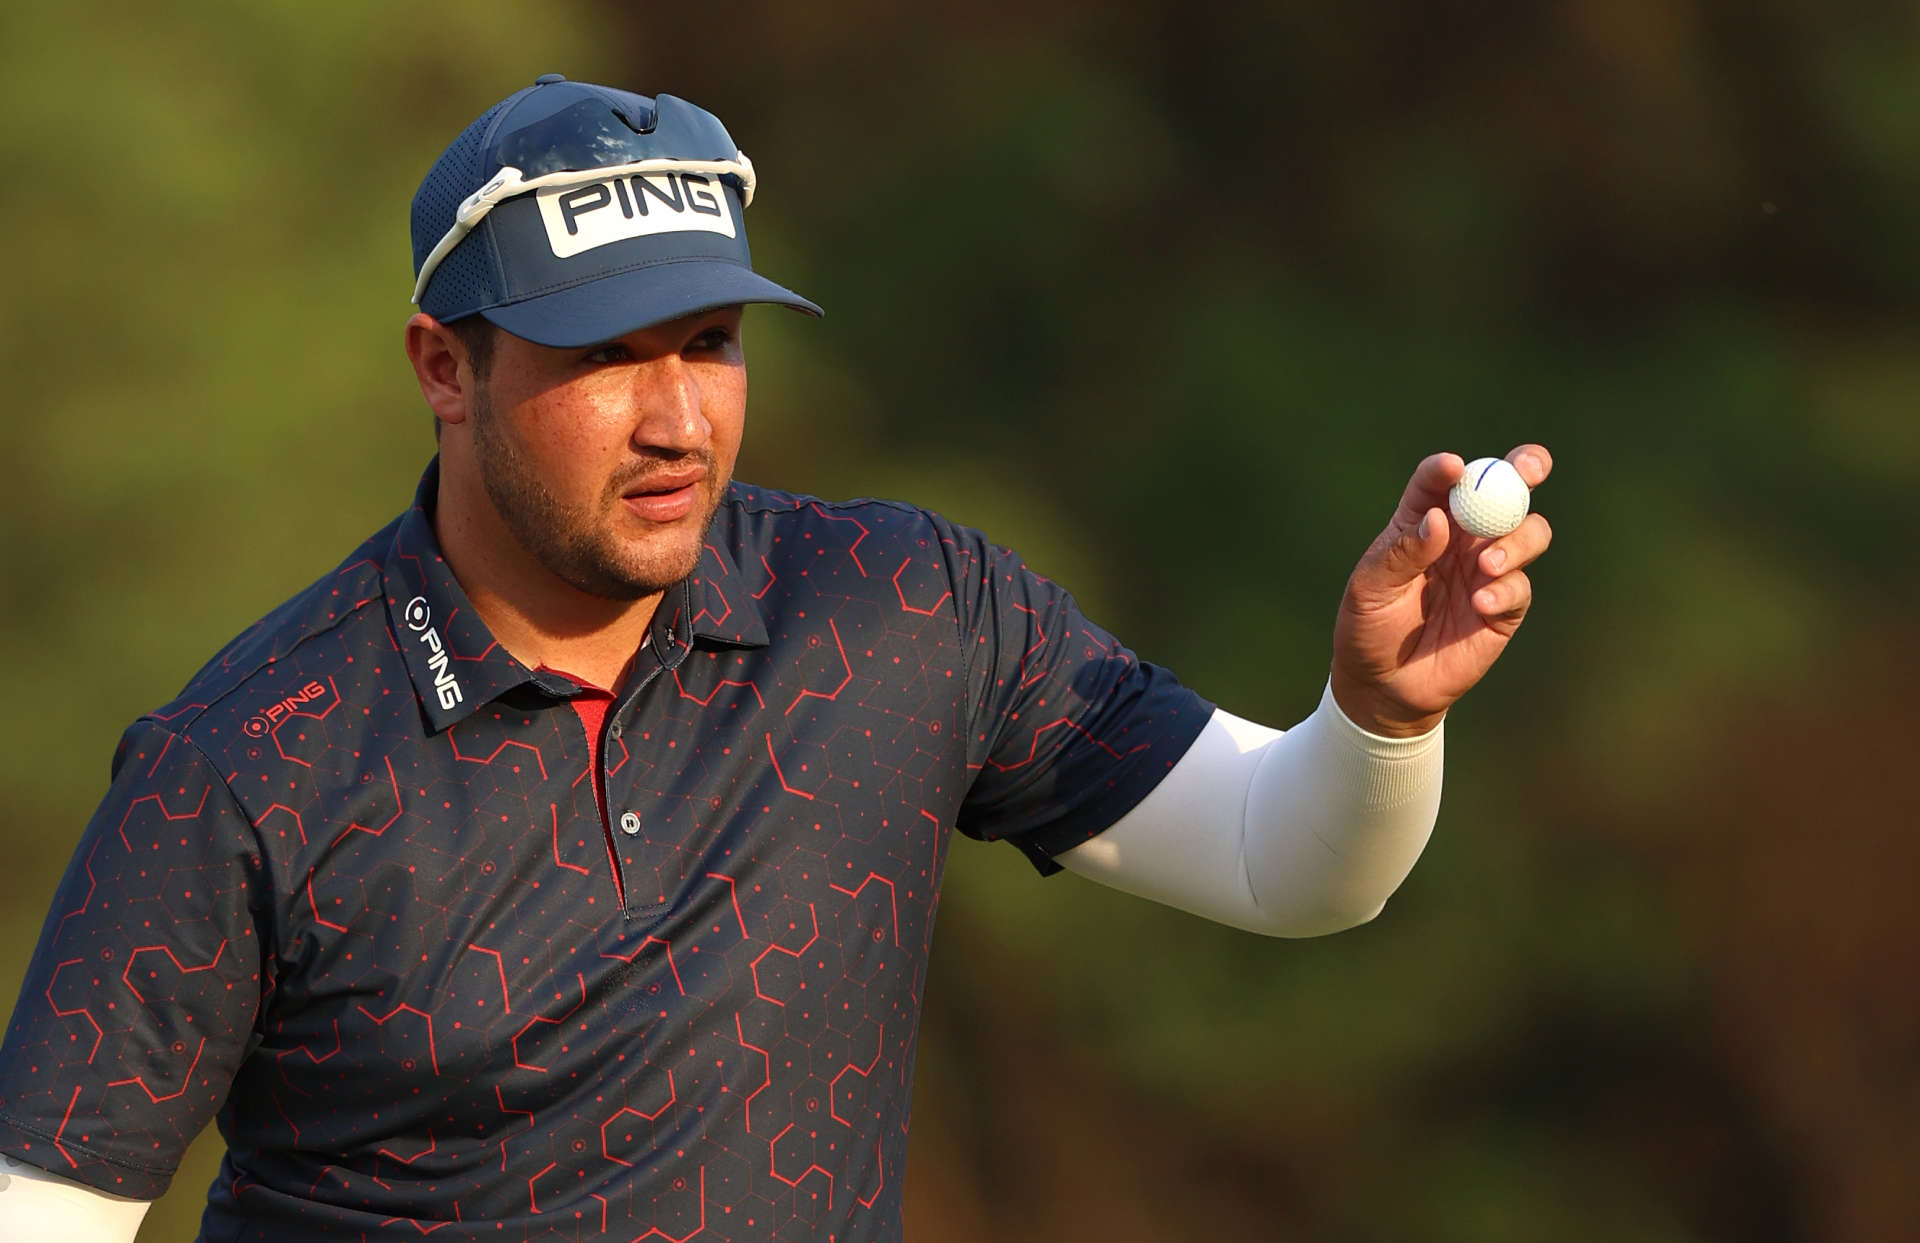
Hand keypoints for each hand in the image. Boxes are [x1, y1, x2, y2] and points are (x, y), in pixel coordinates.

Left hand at [1329, 446, 1552, 736]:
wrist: (1383, 685)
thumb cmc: (1369, 626)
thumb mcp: (1371, 588)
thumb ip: (1403, 552)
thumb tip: (1438, 519)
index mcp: (1425, 521)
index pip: (1441, 482)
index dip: (1449, 469)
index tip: (1452, 467)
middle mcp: (1463, 538)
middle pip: (1505, 491)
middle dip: (1523, 471)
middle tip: (1528, 470)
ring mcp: (1487, 570)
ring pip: (1528, 532)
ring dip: (1516, 539)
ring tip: (1486, 565)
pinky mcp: (1503, 607)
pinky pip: (1520, 587)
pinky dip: (1506, 590)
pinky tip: (1480, 605)